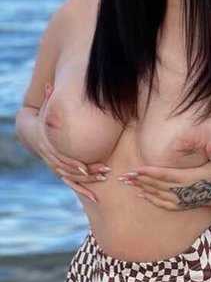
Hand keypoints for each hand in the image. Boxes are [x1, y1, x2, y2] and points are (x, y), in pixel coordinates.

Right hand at [36, 82, 109, 201]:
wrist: (33, 133)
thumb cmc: (44, 120)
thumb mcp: (45, 110)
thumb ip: (49, 99)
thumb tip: (49, 84)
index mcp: (53, 148)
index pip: (64, 158)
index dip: (75, 162)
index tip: (88, 164)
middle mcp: (55, 160)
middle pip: (72, 169)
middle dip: (88, 172)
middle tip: (105, 170)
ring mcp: (58, 167)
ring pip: (74, 178)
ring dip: (88, 181)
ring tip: (105, 177)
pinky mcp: (62, 172)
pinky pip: (73, 185)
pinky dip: (83, 191)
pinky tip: (96, 198)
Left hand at [118, 140, 210, 210]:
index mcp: (188, 178)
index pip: (164, 174)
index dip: (148, 172)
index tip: (134, 169)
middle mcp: (182, 191)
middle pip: (156, 184)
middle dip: (138, 180)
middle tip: (122, 176)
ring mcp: (181, 199)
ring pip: (156, 194)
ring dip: (141, 188)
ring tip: (127, 183)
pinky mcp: (182, 205)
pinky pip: (162, 203)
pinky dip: (151, 199)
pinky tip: (141, 195)